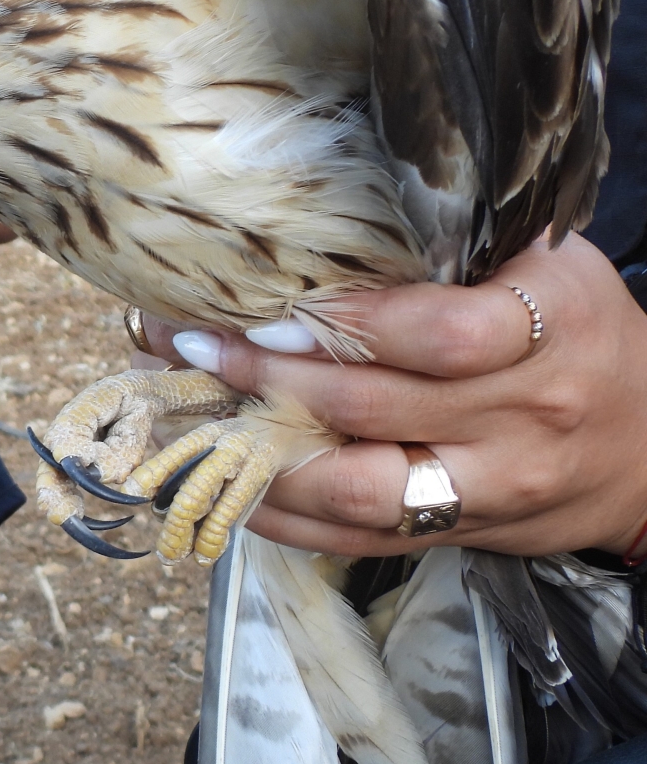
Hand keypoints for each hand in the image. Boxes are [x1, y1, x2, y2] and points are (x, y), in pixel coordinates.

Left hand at [154, 234, 646, 558]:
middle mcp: (523, 415)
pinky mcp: (461, 535)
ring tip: (186, 410)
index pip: (442, 334)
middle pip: (374, 408)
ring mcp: (492, 487)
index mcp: (548, 326)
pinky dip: (281, 516)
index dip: (344, 327)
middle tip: (186, 342)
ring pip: (359, 490)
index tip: (263, 308)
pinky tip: (222, 477)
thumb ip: (451, 251)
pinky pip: (358, 540)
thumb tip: (318, 223)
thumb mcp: (543, 267)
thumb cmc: (577, 331)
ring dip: (257, 453)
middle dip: (263, 376)